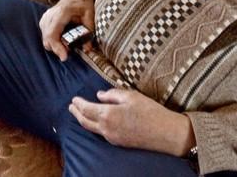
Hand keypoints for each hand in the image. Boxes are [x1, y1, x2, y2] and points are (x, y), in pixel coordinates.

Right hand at [39, 0, 94, 60]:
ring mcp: (45, 17)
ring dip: (55, 45)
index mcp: (62, 12)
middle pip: (47, 39)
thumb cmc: (82, 4)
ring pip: (45, 38)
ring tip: (66, 44)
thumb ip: (88, 32)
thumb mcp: (90, 16)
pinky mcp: (44, 20)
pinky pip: (45, 35)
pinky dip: (52, 41)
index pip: (53, 34)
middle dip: (57, 49)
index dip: (57, 48)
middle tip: (69, 51)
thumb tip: (87, 49)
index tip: (64, 57)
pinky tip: (61, 39)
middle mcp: (50, 15)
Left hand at [68, 88, 194, 156]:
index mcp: (108, 115)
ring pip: (92, 129)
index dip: (78, 103)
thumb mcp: (131, 96)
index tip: (74, 98)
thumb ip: (112, 95)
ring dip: (83, 120)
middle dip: (76, 113)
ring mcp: (112, 137)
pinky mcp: (119, 142)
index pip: (86, 109)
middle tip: (71, 106)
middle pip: (85, 121)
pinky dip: (94, 126)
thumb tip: (99, 95)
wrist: (165, 133)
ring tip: (79, 113)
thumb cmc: (150, 111)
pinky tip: (96, 121)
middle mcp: (107, 129)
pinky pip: (101, 133)